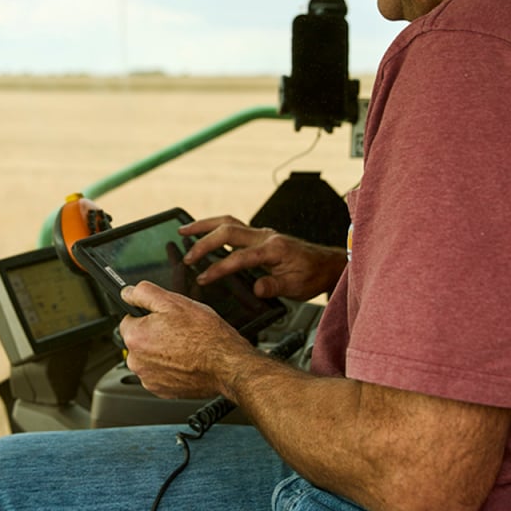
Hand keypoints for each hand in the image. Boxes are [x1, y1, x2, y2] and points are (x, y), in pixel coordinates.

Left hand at [118, 281, 254, 399]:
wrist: (226, 365)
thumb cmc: (205, 335)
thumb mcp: (174, 302)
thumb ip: (144, 293)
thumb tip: (128, 292)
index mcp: (136, 337)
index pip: (128, 320)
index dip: (147, 316)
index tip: (162, 318)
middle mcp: (137, 361)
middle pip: (138, 341)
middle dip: (153, 334)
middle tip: (177, 330)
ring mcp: (149, 379)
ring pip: (149, 358)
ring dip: (161, 352)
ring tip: (184, 345)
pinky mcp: (162, 391)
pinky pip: (159, 374)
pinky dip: (169, 368)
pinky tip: (185, 360)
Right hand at [180, 215, 346, 300]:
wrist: (327, 264)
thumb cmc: (313, 275)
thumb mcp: (297, 287)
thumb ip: (275, 286)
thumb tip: (257, 288)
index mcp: (273, 249)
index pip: (240, 257)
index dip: (219, 268)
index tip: (202, 278)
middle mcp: (265, 236)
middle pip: (228, 231)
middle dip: (204, 241)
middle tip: (186, 256)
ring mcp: (261, 233)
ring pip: (228, 222)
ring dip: (204, 225)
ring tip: (183, 230)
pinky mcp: (259, 235)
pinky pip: (233, 226)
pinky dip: (214, 227)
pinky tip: (203, 232)